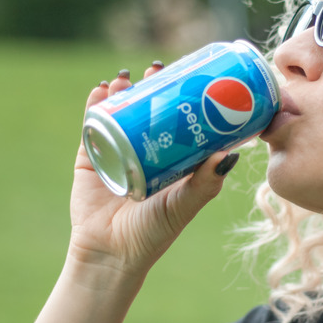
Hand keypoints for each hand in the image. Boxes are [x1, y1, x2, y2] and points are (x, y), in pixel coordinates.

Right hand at [35, 62, 238, 322]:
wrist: (110, 254)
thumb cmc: (154, 233)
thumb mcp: (185, 204)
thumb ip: (206, 182)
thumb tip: (232, 153)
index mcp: (168, 159)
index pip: (176, 119)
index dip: (180, 95)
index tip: (187, 74)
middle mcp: (143, 151)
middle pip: (146, 109)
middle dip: (150, 85)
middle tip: (157, 67)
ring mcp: (115, 152)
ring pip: (119, 112)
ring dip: (122, 90)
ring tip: (127, 76)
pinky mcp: (90, 159)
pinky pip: (92, 126)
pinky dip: (95, 105)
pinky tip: (102, 90)